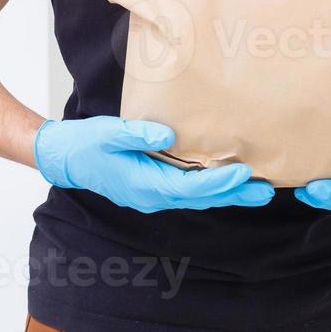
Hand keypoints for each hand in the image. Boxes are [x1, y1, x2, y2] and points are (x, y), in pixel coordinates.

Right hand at [34, 116, 274, 213]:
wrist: (65, 157)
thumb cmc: (85, 144)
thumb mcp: (108, 133)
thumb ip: (137, 135)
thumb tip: (168, 136)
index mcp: (143, 184)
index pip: (189, 187)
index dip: (218, 182)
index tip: (242, 172)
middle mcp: (151, 195)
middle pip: (201, 198)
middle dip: (233, 195)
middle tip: (266, 191)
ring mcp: (152, 195)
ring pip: (197, 197)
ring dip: (226, 193)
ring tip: (256, 189)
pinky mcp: (152, 187)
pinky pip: (187, 191)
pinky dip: (210, 187)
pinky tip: (225, 180)